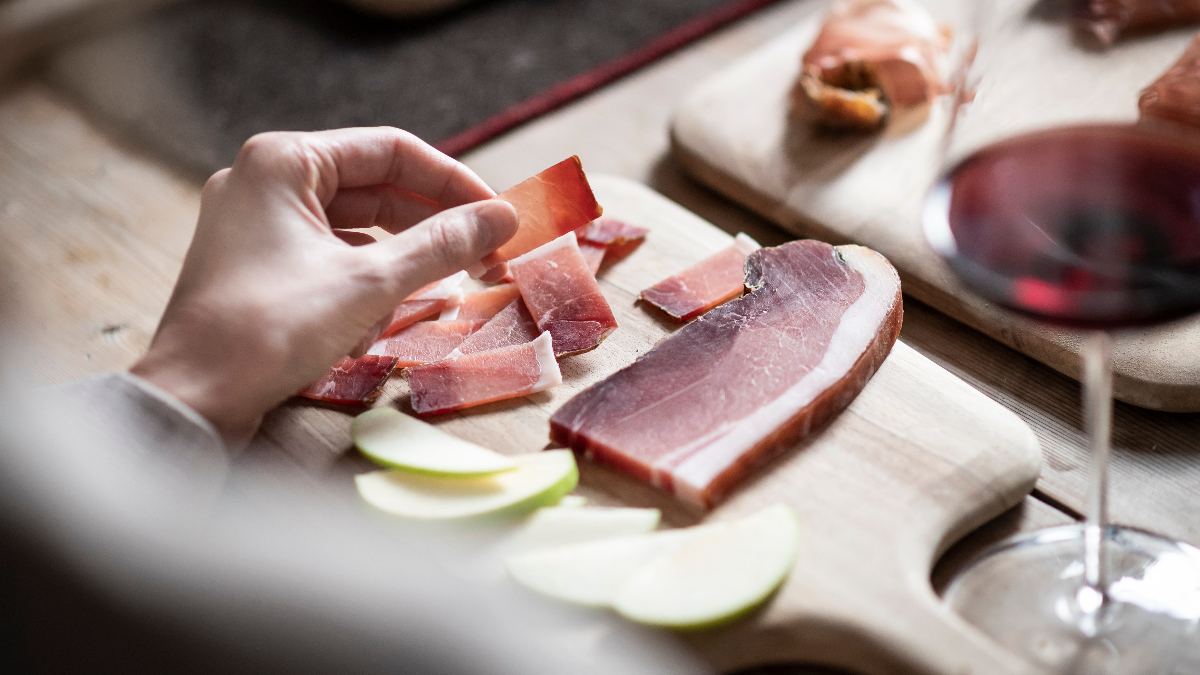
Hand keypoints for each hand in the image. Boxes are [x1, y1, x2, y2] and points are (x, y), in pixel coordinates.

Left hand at [130, 128, 516, 445]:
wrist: (193, 399)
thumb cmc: (271, 328)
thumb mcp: (371, 283)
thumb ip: (441, 244)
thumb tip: (502, 218)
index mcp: (283, 161)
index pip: (392, 150)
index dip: (453, 182)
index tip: (498, 215)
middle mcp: (264, 181)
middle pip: (375, 189)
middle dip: (429, 231)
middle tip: (485, 259)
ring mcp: (256, 225)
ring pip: (355, 232)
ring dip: (395, 270)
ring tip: (424, 304)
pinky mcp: (258, 267)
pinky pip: (329, 262)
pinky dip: (358, 292)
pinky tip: (368, 332)